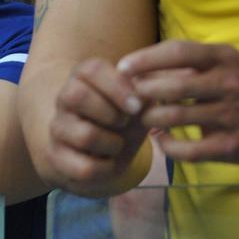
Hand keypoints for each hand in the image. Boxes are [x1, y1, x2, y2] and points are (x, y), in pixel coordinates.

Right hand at [48, 58, 149, 190]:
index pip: (90, 69)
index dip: (117, 87)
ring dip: (113, 144)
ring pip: (85, 134)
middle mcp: (63, 99)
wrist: (101, 154)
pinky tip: (106, 162)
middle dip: (111, 113)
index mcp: (83, 78)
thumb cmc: (125, 120)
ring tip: (116, 144)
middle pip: (76, 95)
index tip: (137, 105)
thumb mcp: (142, 101)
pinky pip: (85, 166)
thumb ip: (157, 86)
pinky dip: (106, 168)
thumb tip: (183, 73)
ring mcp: (57, 128)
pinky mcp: (56, 157)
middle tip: (124, 123)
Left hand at [121, 41, 238, 162]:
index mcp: (224, 57)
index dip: (145, 59)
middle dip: (143, 93)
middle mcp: (231, 84)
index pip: (178, 52)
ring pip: (173, 117)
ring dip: (149, 118)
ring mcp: (233, 115)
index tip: (122, 68)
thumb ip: (181, 63)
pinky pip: (186, 149)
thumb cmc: (231, 87)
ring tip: (145, 118)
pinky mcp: (231, 146)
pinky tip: (162, 138)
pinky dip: (166, 145)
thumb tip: (130, 70)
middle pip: (173, 86)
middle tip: (130, 99)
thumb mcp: (216, 65)